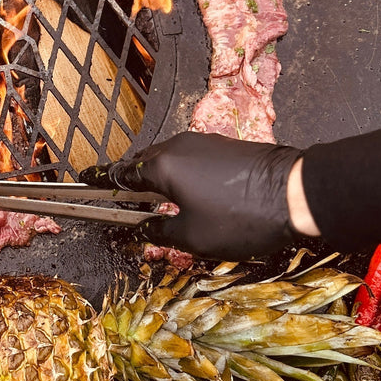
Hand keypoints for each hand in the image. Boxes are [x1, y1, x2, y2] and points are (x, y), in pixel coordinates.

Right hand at [82, 132, 305, 261]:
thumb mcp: (193, 237)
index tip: (84, 180)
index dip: (101, 181)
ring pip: (167, 160)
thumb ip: (159, 232)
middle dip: (129, 181)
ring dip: (156, 179)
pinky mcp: (224, 147)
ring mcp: (203, 143)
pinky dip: (178, 175)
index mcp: (162, 165)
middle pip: (142, 163)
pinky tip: (186, 194)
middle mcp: (178, 146)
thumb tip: (140, 230)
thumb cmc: (240, 217)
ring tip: (151, 201)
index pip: (121, 174)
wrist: (296, 193)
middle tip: (118, 199)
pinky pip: (188, 159)